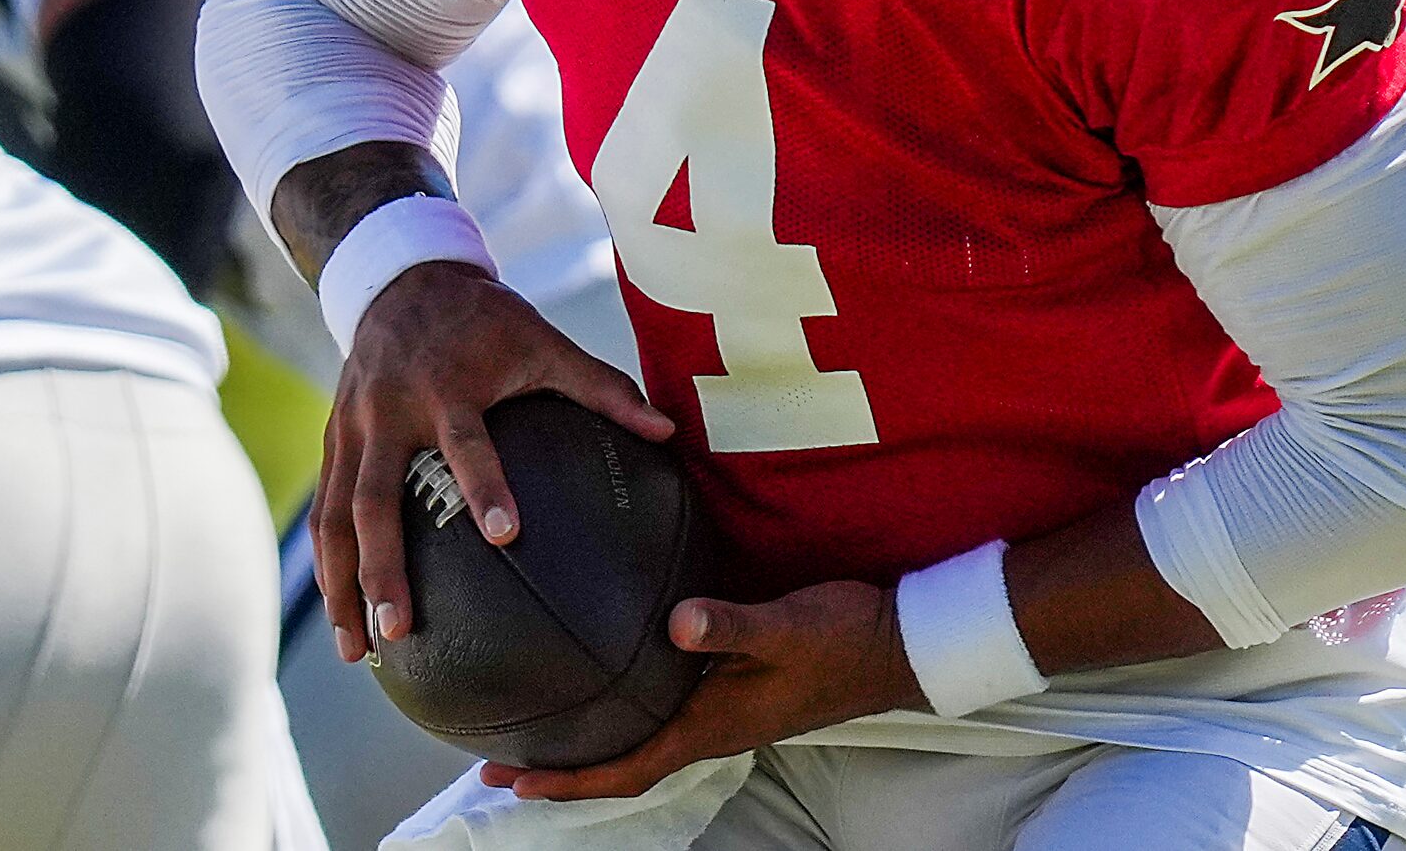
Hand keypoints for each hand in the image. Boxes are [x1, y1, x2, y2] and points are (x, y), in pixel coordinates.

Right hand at [317, 260, 671, 660]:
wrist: (403, 280)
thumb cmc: (489, 320)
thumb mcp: (546, 341)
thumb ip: (604, 389)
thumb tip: (668, 433)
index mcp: (447, 388)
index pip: (467, 444)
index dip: (485, 486)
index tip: (504, 536)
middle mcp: (389, 412)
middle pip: (376, 500)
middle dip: (383, 568)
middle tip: (401, 628)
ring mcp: (351, 430)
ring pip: (335, 517)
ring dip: (342, 585)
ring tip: (361, 651)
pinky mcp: (332, 441)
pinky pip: (324, 511)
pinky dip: (326, 564)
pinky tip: (343, 614)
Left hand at [482, 580, 922, 800]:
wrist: (899, 646)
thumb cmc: (844, 639)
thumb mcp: (787, 627)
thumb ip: (731, 625)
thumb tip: (675, 623)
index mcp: (715, 726)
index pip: (628, 770)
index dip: (570, 781)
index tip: (512, 782)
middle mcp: (715, 728)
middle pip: (627, 764)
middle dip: (568, 769)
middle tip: (507, 762)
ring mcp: (730, 712)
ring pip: (648, 740)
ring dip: (599, 743)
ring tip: (553, 727)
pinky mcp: (742, 690)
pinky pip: (671, 714)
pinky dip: (634, 712)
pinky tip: (625, 678)